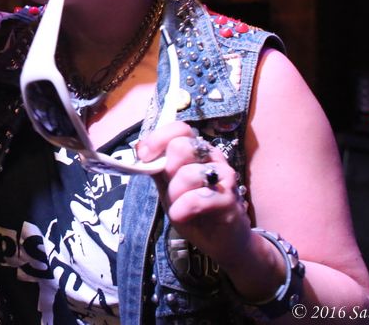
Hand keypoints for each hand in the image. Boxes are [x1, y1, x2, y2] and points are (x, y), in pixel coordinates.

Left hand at [137, 124, 252, 269]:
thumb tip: (139, 148)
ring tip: (180, 205)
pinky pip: (196, 199)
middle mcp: (213, 158)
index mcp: (197, 150)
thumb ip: (156, 167)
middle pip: (181, 147)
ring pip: (187, 174)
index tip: (145, 156)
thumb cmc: (193, 209)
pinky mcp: (229, 200)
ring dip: (175, 194)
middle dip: (168, 170)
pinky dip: (182, 208)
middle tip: (171, 187)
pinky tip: (182, 215)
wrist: (220, 239)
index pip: (180, 128)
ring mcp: (223, 177)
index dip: (158, 139)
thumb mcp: (168, 186)